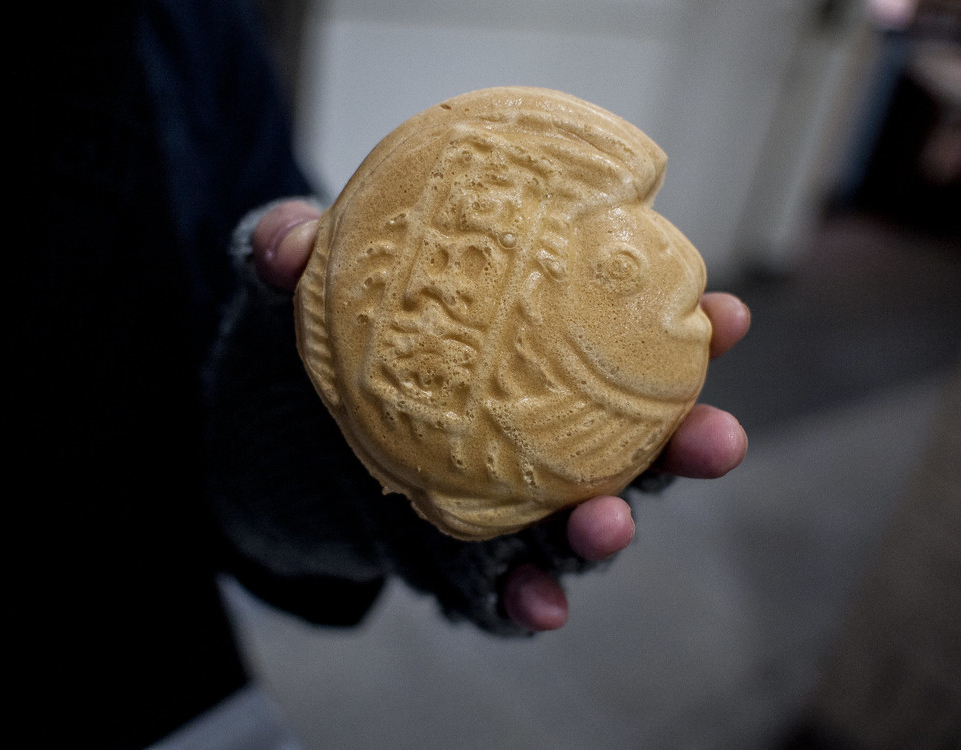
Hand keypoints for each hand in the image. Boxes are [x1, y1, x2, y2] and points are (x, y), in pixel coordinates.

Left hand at [253, 200, 749, 632]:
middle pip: (624, 439)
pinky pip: (501, 586)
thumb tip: (290, 239)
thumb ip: (289, 254)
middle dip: (680, 442)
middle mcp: (529, 431)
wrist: (260, 442)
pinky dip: (524, 601)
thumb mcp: (297, 293)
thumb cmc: (308, 353)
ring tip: (612, 525)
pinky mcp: (456, 558)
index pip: (612, 340)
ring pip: (577, 519)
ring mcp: (500, 499)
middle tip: (718, 439)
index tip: (726, 317)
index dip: (677, 333)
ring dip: (609, 530)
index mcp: (520, 357)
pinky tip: (539, 608)